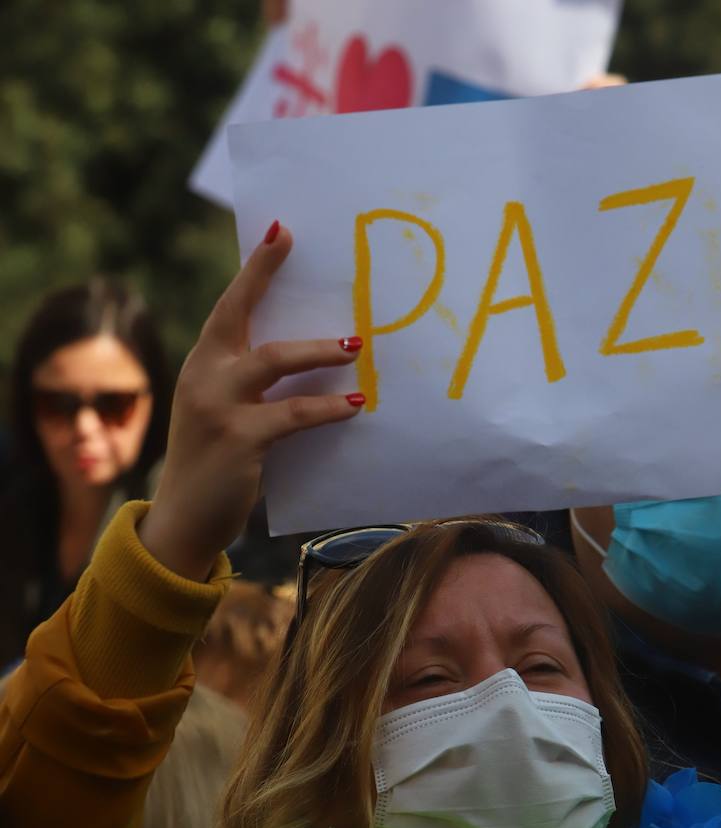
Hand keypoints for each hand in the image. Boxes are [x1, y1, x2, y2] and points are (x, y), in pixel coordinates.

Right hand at [140, 223, 361, 580]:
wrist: (183, 520)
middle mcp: (203, 377)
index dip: (255, 270)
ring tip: (354, 348)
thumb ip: (250, 386)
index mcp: (201, 366)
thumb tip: (311, 358)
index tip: (280, 232)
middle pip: (241, 316)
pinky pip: (294, 414)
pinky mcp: (240, 438)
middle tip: (307, 256)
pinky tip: (353, 404)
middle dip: (269, 277)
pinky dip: (327, 408)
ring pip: (274, 361)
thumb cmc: (213, 466)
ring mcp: (218, 407)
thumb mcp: (222, 414)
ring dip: (319, 352)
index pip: (229, 307)